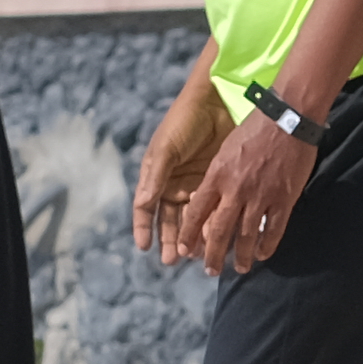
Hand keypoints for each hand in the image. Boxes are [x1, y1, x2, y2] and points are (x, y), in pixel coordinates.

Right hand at [132, 70, 227, 258]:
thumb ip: (155, 178)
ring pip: (194, 221)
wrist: (216, 103)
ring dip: (195, 238)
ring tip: (197, 254)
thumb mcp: (166, 150)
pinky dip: (215, 225)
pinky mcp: (220, 185)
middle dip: (172, 242)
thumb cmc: (184, 123)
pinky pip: (216, 211)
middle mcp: (176, 186)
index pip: (146, 210)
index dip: (144, 229)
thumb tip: (142, 205)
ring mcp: (198, 187)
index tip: (144, 247)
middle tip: (173, 260)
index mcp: (157, 178)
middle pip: (172, 222)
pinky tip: (217, 238)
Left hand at [172, 111, 314, 276]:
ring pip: (246, 235)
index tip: (185, 250)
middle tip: (210, 271)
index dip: (189, 234)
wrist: (287, 116)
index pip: (197, 212)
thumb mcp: (226, 150)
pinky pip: (273, 230)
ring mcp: (260, 195)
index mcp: (217, 175)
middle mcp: (235, 189)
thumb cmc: (255, 127)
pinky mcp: (284, 198)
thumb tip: (211, 200)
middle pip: (219, 231)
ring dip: (241, 256)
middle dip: (213, 255)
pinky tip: (263, 255)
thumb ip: (218, 176)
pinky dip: (267, 245)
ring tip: (240, 268)